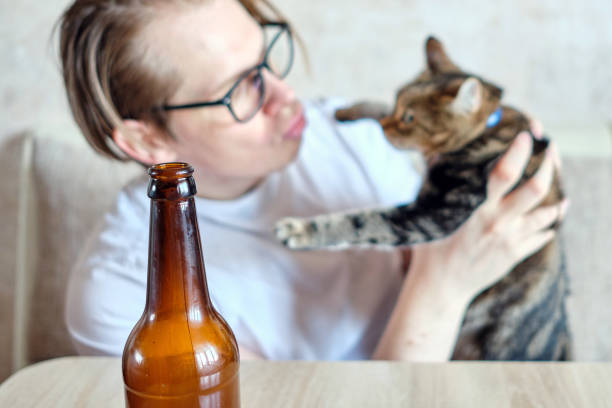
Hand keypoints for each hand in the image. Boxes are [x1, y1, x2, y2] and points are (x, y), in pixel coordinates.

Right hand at [408, 132, 567, 302]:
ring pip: (548, 214)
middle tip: (551, 149)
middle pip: (536, 190)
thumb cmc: (431, 249)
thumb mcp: (430, 214)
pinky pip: (543, 236)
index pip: (504, 173)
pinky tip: (550, 214)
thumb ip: (437, 185)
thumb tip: (438, 154)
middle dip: (549, 165)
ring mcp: (511, 240)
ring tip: (557, 184)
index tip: (527, 135)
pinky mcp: (516, 255)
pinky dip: (549, 223)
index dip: (519, 151)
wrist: (442, 287)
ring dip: (557, 197)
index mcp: (477, 209)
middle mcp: (499, 223)